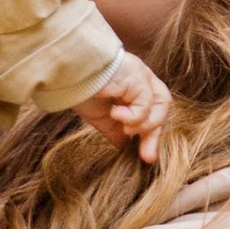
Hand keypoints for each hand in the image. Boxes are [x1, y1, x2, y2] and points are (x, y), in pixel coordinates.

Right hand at [74, 50, 171, 164]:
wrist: (67, 72)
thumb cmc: (79, 88)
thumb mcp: (100, 115)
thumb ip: (115, 130)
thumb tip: (124, 147)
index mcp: (134, 85)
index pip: (152, 112)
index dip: (150, 134)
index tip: (145, 156)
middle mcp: (141, 78)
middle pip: (162, 107)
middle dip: (154, 134)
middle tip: (146, 156)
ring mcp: (141, 74)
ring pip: (161, 104)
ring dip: (145, 124)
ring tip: (125, 130)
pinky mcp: (137, 75)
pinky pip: (145, 103)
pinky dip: (133, 116)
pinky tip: (115, 114)